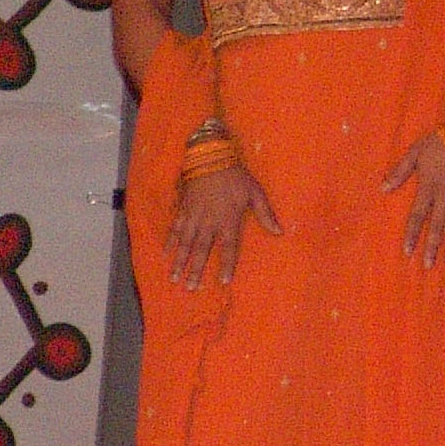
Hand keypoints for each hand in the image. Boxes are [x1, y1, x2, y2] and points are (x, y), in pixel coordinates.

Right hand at [168, 163, 277, 290]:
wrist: (210, 156)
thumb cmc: (235, 176)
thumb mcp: (255, 193)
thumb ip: (266, 214)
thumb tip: (279, 232)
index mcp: (228, 220)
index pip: (229, 248)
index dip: (227, 265)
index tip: (224, 282)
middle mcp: (208, 222)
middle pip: (202, 251)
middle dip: (195, 271)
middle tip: (190, 288)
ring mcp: (193, 216)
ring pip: (185, 243)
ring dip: (179, 261)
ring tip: (174, 278)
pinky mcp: (183, 209)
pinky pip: (175, 229)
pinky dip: (170, 242)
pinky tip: (165, 254)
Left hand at [386, 131, 444, 266]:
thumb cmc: (439, 143)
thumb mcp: (414, 153)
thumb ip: (399, 172)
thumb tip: (383, 189)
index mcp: (428, 189)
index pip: (417, 217)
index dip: (412, 235)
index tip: (408, 252)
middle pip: (437, 227)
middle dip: (432, 247)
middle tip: (428, 265)